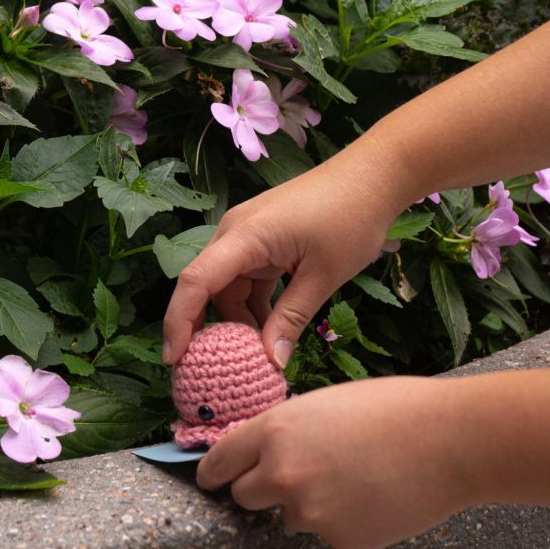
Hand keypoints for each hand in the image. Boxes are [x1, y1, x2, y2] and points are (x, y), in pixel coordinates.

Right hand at [162, 141, 403, 367]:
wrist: (374, 176)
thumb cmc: (351, 217)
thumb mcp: (323, 276)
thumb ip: (292, 319)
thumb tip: (271, 363)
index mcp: (244, 236)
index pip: (195, 282)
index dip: (179, 322)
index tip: (176, 360)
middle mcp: (236, 233)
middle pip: (208, 288)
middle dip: (212, 330)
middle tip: (222, 372)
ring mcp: (249, 236)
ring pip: (230, 288)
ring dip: (241, 321)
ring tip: (259, 358)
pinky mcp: (265, 240)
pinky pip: (249, 280)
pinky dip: (256, 306)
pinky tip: (272, 332)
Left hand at [196, 376, 479, 548]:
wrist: (449, 440)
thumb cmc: (395, 409)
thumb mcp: (325, 404)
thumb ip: (286, 431)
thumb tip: (262, 453)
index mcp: (276, 430)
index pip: (220, 461)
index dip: (213, 472)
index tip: (211, 479)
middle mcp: (283, 473)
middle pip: (243, 496)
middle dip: (260, 490)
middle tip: (291, 478)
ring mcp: (309, 510)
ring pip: (288, 517)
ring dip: (306, 504)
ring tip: (351, 477)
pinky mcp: (337, 538)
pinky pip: (325, 531)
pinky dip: (341, 519)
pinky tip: (370, 494)